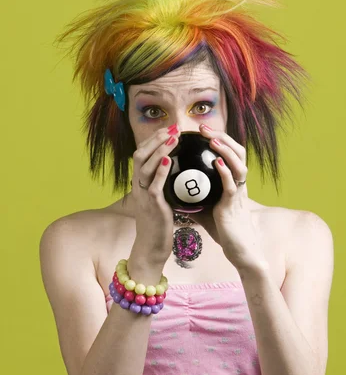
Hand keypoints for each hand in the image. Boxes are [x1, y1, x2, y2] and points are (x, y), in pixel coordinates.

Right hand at [131, 125, 179, 262]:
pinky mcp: (152, 205)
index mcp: (140, 183)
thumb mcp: (160, 199)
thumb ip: (164, 184)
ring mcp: (143, 195)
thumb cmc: (159, 224)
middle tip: (173, 128)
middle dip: (156, 139)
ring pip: (145, 166)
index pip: (142, 154)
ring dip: (159, 150)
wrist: (152, 246)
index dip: (153, 140)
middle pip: (140, 155)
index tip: (169, 129)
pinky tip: (169, 160)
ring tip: (173, 138)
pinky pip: (154, 185)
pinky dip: (161, 171)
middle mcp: (138, 186)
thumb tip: (178, 170)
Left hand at [192, 124, 267, 272]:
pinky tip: (216, 163)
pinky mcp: (234, 205)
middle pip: (238, 152)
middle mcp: (239, 183)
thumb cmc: (223, 228)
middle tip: (204, 128)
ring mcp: (238, 193)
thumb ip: (194, 195)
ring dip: (226, 151)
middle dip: (222, 137)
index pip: (229, 153)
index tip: (201, 130)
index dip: (218, 139)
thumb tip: (174, 186)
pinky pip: (232, 185)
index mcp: (232, 181)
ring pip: (239, 165)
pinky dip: (225, 172)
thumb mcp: (206, 206)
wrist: (237, 248)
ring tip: (213, 141)